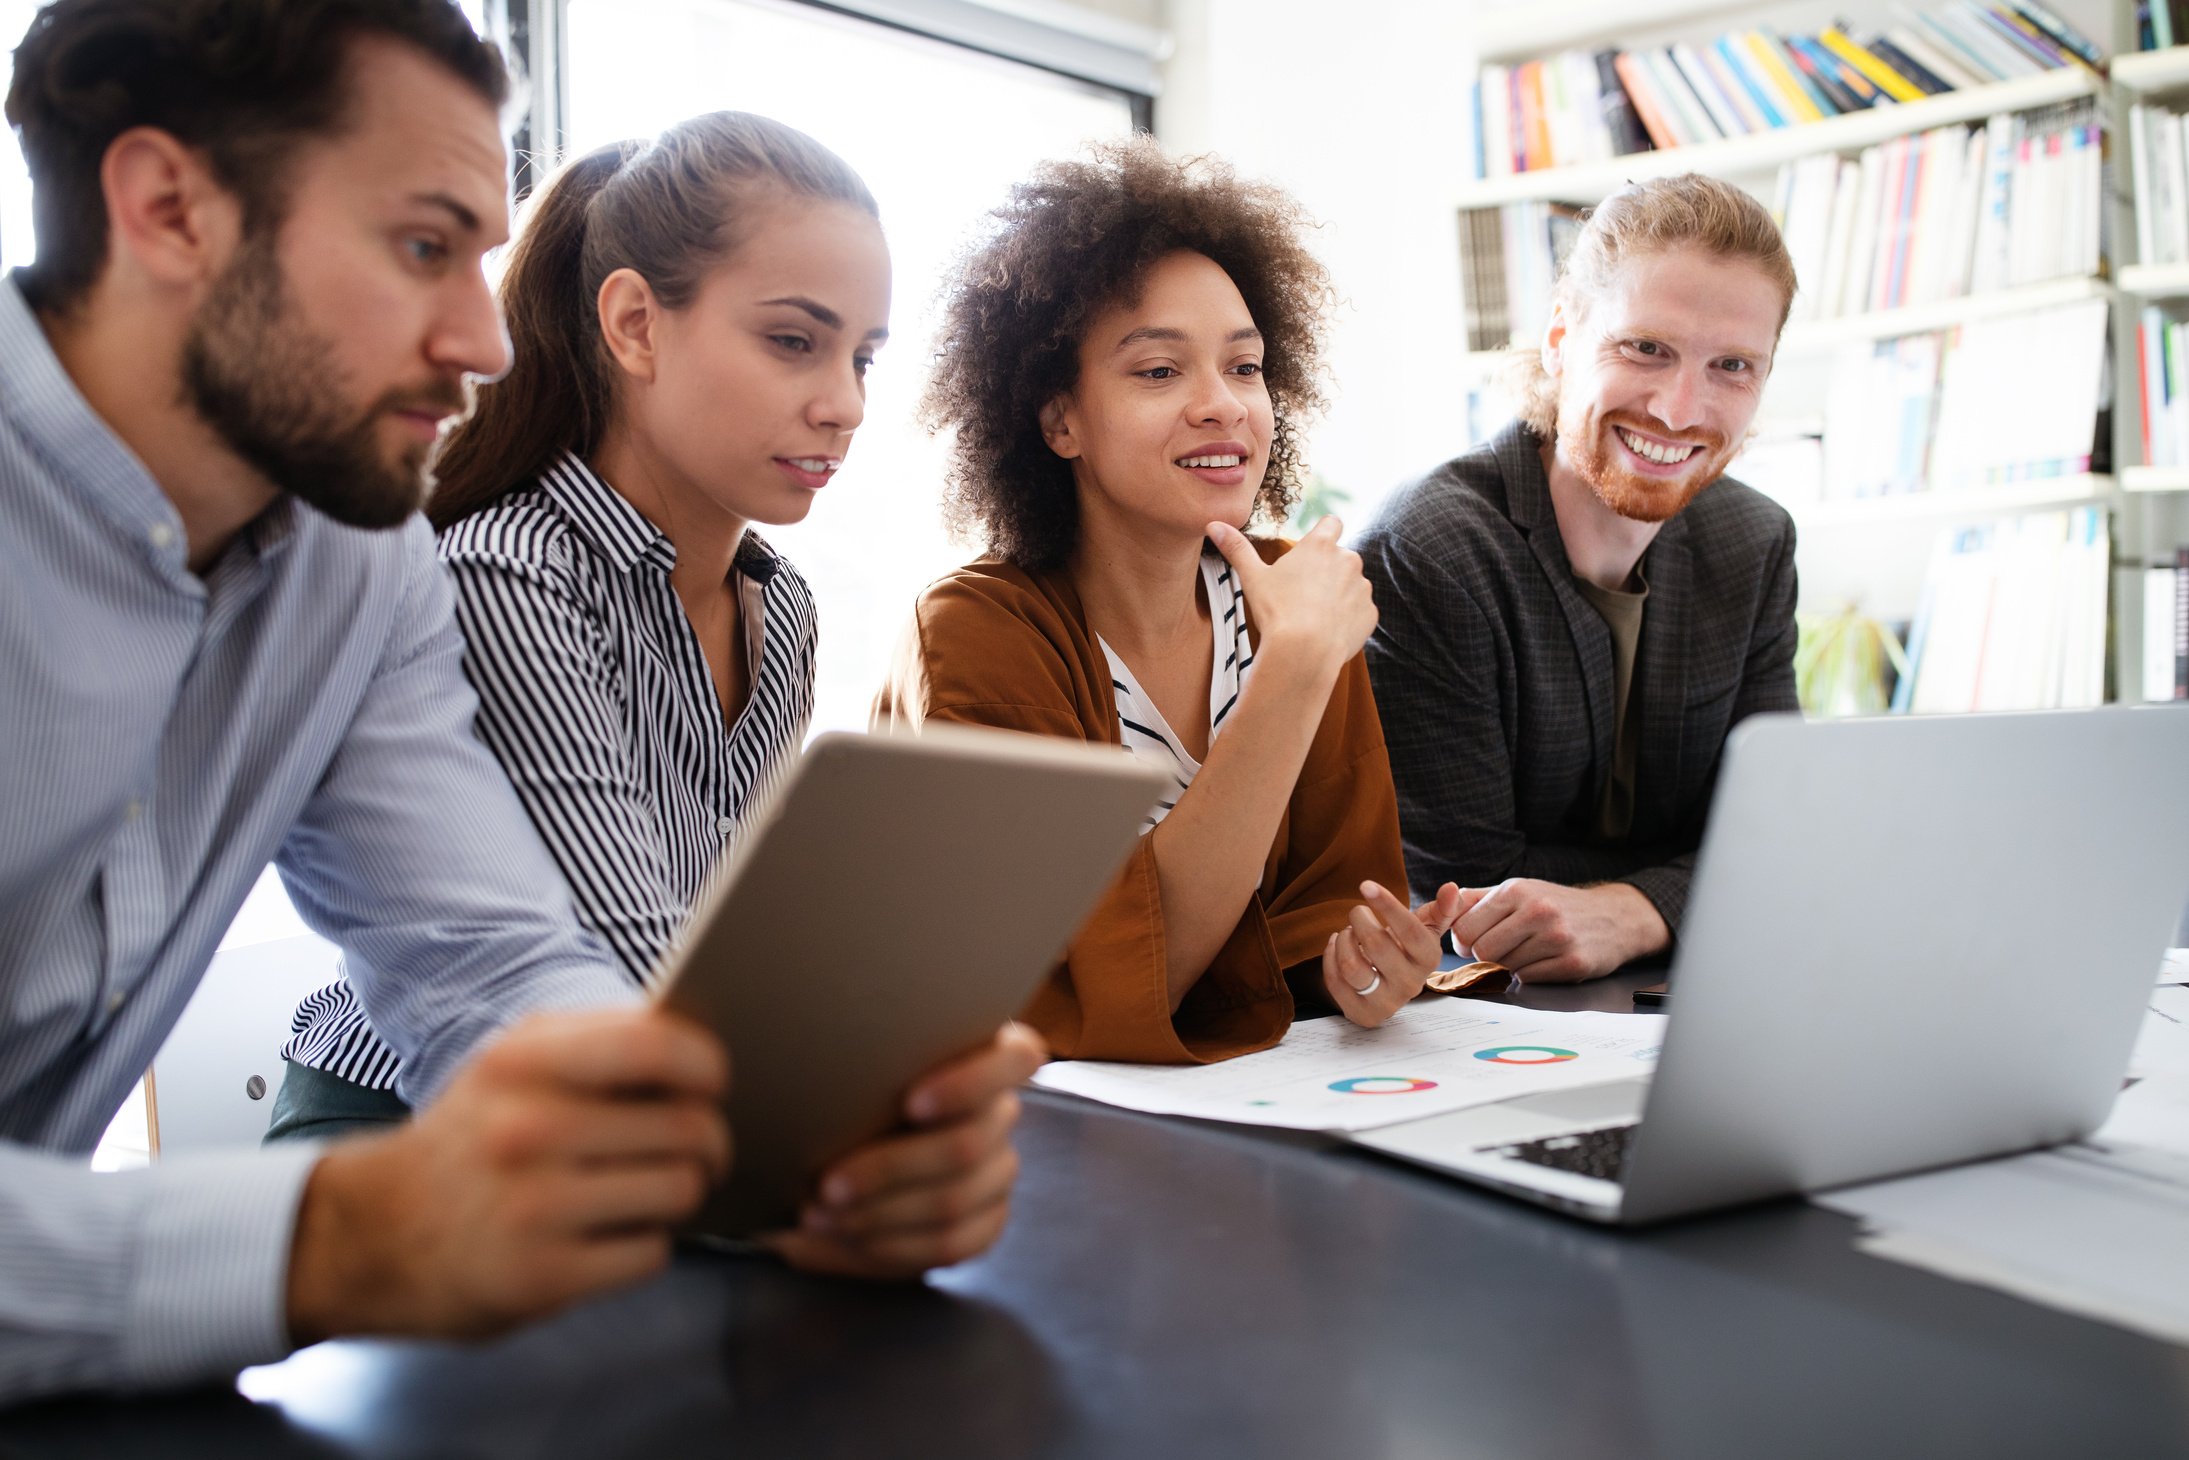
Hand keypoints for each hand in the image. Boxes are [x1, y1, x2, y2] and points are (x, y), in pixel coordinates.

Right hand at [286, 1008, 730, 1344]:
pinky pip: (652, 1253)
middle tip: (697, 1151)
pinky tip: (613, 1235)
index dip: (706, 1065)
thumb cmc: (469, 1140)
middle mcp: (528, 1129)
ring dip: (679, 1194)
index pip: (655, 1047)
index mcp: (524, 1062)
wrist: (371, 1235)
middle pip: (687, 1128)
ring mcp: (534, 1207)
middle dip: (708, 1142)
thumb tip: (701, 1049)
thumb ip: (598, 1045)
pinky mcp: (542, 1278)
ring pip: (680, 1190)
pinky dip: (647, 1246)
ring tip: (649, 1191)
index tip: (713, 1083)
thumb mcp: (512, 1068)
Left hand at [768, 1022, 1046, 1278]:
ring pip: (954, 1199)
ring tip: (821, 1214)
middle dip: (890, 1169)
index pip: (1018, 1059)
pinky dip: (892, 1245)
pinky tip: (849, 1237)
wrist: (853, 1158)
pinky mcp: (989, 1220)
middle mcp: (1001, 1111)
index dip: (968, 1085)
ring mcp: (1001, 1169)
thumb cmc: (854, 1096)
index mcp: (990, 1054)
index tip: (910, 1104)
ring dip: (880, 1213)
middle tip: (827, 1185)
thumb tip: (821, 1073)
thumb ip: (864, 1069)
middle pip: (967, 1144)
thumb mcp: (858, 1073)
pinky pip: (951, 1243)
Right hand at [1207, 517, 1376, 684]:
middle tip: (1303, 594)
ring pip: (1352, 585)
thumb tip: (1213, 524)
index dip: (1323, 534)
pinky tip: (1327, 632)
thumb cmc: (1277, 611)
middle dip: (1327, 571)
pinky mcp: (1370, 614)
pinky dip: (1348, 619)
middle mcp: (1348, 560)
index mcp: (1321, 545)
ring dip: (1339, 595)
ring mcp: (1363, 587)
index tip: (1310, 551)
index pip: (1331, 523)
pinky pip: (1360, 612)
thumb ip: (1237, 549)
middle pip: (1341, 557)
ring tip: (1314, 617)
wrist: (1305, 652)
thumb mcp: (1252, 578)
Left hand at [1323, 880, 1463, 1026]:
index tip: (1366, 885)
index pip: (1410, 931)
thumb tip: (1451, 888)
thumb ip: (1440, 909)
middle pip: (1376, 945)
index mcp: (1429, 960)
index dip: (1387, 905)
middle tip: (1357, 913)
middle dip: (1359, 919)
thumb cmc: (1406, 948)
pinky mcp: (1362, 1014)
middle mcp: (1411, 985)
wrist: (1388, 983)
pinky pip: (1335, 982)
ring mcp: (1386, 1004)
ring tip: (1347, 933)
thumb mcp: (1425, 928)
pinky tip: (1336, 947)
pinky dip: (1330, 956)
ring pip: (1352, 967)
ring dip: (1343, 940)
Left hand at [1450, 879, 1669, 982]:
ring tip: (1530, 950)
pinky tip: (1547, 960)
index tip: (1477, 941)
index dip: (1465, 941)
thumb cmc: (1557, 904)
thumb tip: (1439, 904)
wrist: (1614, 917)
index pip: (1464, 929)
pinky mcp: (1572, 963)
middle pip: (1482, 951)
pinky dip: (1532, 974)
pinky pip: (1530, 979)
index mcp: (1516, 891)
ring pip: (1505, 966)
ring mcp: (1556, 937)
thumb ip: (1477, 899)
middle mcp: (1536, 911)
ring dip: (1512, 964)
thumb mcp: (1518, 890)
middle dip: (1486, 955)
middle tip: (1503, 949)